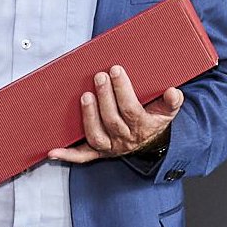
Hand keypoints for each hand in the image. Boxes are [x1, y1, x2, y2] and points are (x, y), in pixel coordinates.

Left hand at [47, 67, 183, 163]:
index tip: (116, 70)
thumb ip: (172, 102)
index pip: (131, 109)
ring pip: (97, 136)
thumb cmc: (154, 121)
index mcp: (142, 127)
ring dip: (89, 116)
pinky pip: (82, 156)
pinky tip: (53, 151)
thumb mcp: (168, 111)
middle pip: (112, 120)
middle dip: (105, 97)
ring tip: (85, 96)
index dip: (123, 90)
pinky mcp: (98, 152)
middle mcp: (125, 139)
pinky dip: (67, 155)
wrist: (151, 143)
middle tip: (98, 76)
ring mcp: (110, 147)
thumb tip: (174, 92)